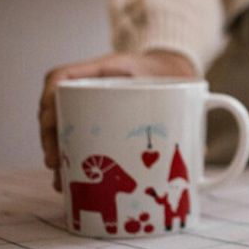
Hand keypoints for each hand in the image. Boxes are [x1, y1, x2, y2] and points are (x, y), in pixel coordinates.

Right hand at [38, 50, 196, 190]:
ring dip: (56, 150)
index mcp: (107, 68)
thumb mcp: (180, 87)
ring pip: (59, 123)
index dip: (49, 100)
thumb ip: (189, 112)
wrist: (173, 69)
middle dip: (49, 136)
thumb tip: (200, 153)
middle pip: (54, 105)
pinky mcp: (93, 116)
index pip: (61, 76)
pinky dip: (69, 153)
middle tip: (55, 163)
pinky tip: (69, 176)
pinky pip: (72, 131)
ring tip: (60, 179)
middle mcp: (91, 83)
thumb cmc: (173, 76)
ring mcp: (88, 100)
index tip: (48, 123)